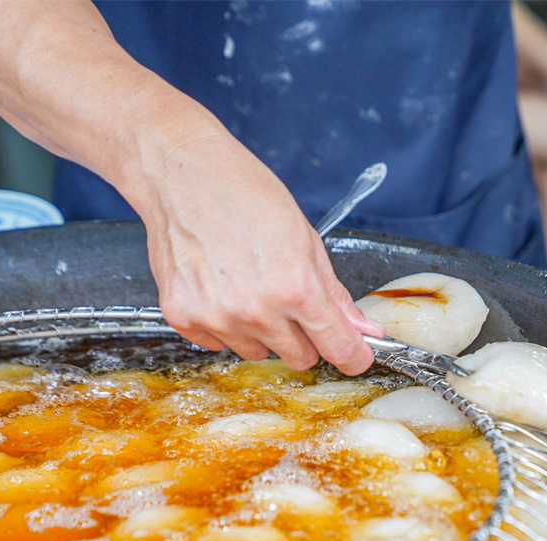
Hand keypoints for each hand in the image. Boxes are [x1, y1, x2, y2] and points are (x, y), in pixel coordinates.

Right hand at [131, 111, 384, 374]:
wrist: (183, 175)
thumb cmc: (245, 195)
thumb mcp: (306, 239)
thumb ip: (334, 293)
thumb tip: (363, 330)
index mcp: (295, 287)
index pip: (337, 347)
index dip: (352, 355)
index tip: (356, 356)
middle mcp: (256, 311)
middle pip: (300, 358)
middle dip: (305, 338)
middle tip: (292, 302)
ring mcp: (217, 318)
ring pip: (258, 352)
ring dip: (262, 331)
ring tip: (249, 285)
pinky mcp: (183, 317)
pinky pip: (218, 344)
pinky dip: (224, 324)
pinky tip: (220, 287)